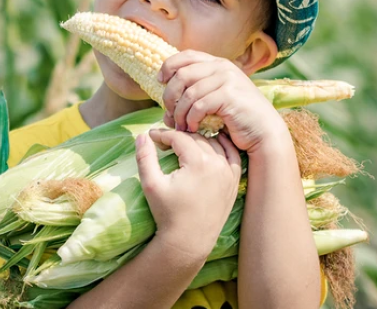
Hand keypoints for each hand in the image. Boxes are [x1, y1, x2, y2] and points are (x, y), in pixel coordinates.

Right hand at [135, 129, 241, 259]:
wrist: (189, 241)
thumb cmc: (167, 213)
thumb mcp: (151, 185)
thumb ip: (145, 157)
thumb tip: (142, 135)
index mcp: (198, 163)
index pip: (179, 137)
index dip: (163, 134)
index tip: (152, 137)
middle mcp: (217, 164)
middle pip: (196, 138)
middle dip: (179, 136)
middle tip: (164, 142)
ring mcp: (229, 173)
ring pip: (214, 144)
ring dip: (198, 140)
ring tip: (183, 144)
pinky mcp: (234, 181)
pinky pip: (231, 155)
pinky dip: (221, 146)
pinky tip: (211, 144)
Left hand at [159, 50, 286, 152]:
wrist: (264, 131)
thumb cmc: (238, 118)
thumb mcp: (215, 100)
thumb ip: (194, 96)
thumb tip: (165, 109)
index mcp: (218, 63)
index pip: (186, 55)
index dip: (168, 66)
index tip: (160, 82)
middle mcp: (222, 67)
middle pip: (181, 75)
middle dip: (169, 96)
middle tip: (169, 115)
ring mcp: (227, 79)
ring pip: (188, 94)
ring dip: (179, 114)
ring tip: (181, 127)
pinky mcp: (229, 95)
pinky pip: (198, 106)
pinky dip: (191, 120)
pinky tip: (193, 129)